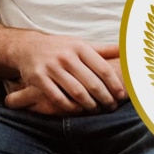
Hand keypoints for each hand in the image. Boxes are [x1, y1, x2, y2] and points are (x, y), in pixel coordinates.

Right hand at [3, 36, 124, 115]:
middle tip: (112, 107)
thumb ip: (102, 49)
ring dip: (90, 105)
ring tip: (97, 110)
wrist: (27, 47)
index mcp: (78, 46)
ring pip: (76, 92)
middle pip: (91, 82)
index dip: (115, 84)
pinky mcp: (38, 78)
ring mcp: (51, 67)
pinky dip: (70, 107)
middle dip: (105, 98)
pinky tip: (78, 110)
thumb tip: (126, 50)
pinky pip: (58, 98)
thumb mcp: (79, 44)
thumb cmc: (60, 48)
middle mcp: (65, 55)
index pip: (102, 68)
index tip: (122, 96)